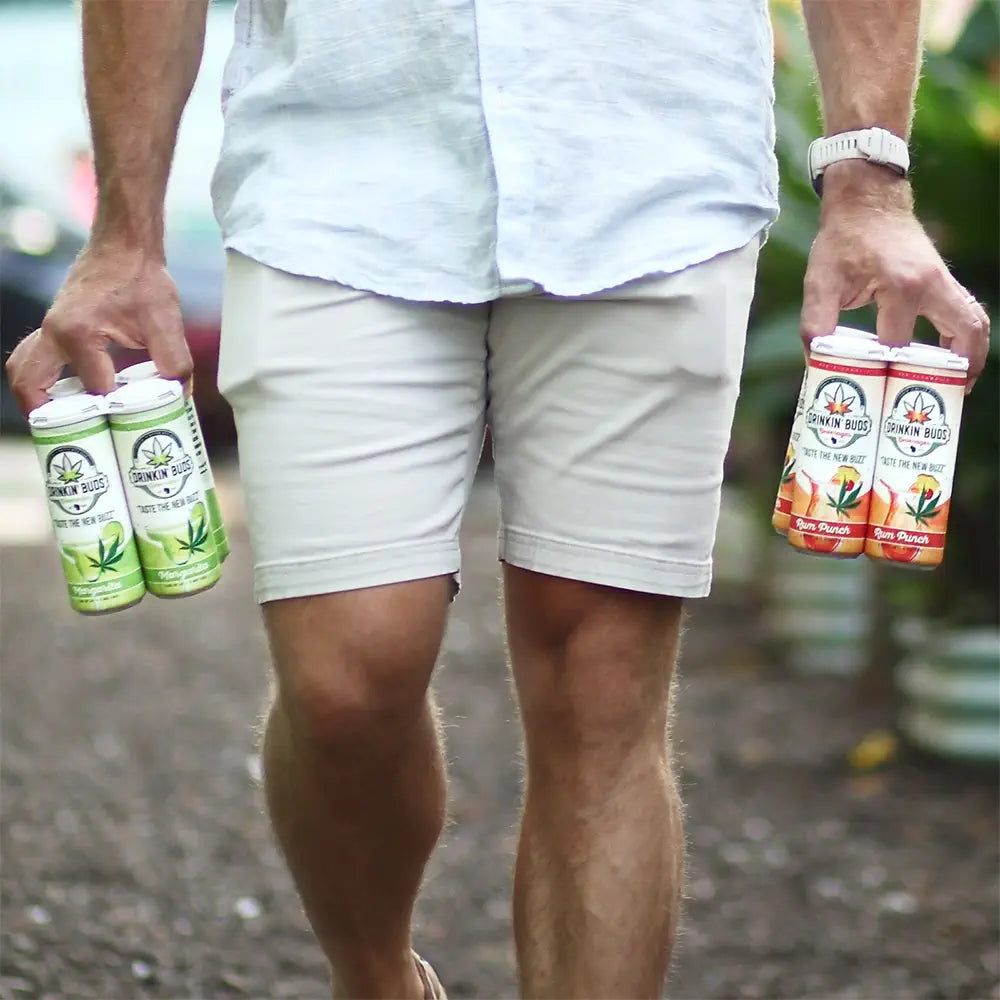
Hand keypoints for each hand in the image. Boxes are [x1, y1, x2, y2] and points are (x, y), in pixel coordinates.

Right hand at [5, 240, 191, 414]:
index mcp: (78, 333)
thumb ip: (176, 364)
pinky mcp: (52, 326)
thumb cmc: (143, 280)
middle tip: (68, 438)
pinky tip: (66, 397)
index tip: (131, 424)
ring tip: (60, 424)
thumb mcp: (166, 323)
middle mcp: (54, 332)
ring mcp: (48, 328)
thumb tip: (179, 398)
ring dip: (35, 398)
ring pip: (23, 370)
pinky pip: (32, 358)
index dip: (114, 410)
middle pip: (29, 383)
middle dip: (45, 416)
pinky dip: (41, 380)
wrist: (124, 247)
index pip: (95, 389)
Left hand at [800, 165, 989, 388]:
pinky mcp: (945, 279)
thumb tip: (815, 365)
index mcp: (902, 287)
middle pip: (963, 337)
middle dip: (957, 372)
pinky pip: (968, 312)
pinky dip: (966, 337)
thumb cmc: (842, 241)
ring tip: (957, 387)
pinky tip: (953, 360)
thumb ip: (815, 325)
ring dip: (971, 356)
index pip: (898, 346)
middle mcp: (932, 285)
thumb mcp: (820, 283)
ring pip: (974, 323)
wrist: (867, 200)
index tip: (874, 392)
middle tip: (945, 401)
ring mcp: (945, 280)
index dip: (885, 372)